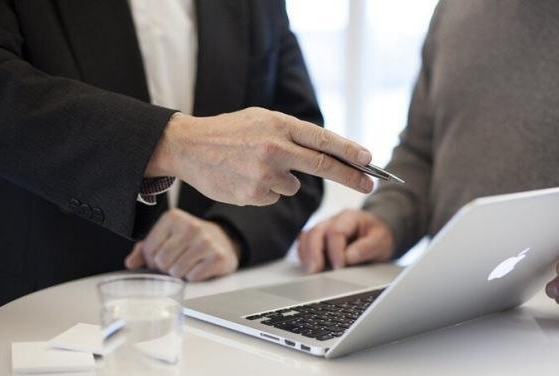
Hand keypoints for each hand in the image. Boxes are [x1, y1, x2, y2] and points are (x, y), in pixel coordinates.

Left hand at [124, 209, 239, 281]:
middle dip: (166, 268)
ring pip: (177, 271)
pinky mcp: (218, 256)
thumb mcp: (167, 237)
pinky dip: (194, 277)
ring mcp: (206, 241)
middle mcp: (190, 226)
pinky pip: (193, 277)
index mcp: (173, 218)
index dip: (152, 260)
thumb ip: (145, 248)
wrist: (223, 241)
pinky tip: (200, 267)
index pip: (149, 249)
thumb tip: (130, 263)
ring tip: (189, 264)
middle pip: (162, 261)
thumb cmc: (190, 241)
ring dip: (180, 274)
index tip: (163, 257)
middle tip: (176, 263)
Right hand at [146, 108, 373, 205]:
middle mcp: (275, 148)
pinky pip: (274, 196)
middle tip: (370, 184)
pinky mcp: (253, 194)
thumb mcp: (262, 119)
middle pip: (323, 166)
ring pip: (293, 186)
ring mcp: (264, 174)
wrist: (188, 146)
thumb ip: (292, 133)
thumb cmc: (229, 131)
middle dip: (351, 177)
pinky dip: (265, 190)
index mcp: (279, 124)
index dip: (350, 152)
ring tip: (255, 166)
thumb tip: (327, 152)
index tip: (370, 160)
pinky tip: (245, 177)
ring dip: (284, 179)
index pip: (323, 140)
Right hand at [297, 209, 393, 272]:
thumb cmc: (378, 237)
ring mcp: (323, 229)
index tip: (339, 267)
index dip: (335, 251)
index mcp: (350, 217)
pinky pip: (304, 244)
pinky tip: (309, 267)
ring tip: (310, 271)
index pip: (335, 232)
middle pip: (316, 232)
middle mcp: (333, 220)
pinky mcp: (318, 240)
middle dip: (314, 253)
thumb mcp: (381, 241)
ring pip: (306, 237)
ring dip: (306, 254)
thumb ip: (367, 247)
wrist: (377, 235)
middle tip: (315, 271)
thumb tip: (349, 257)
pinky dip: (304, 255)